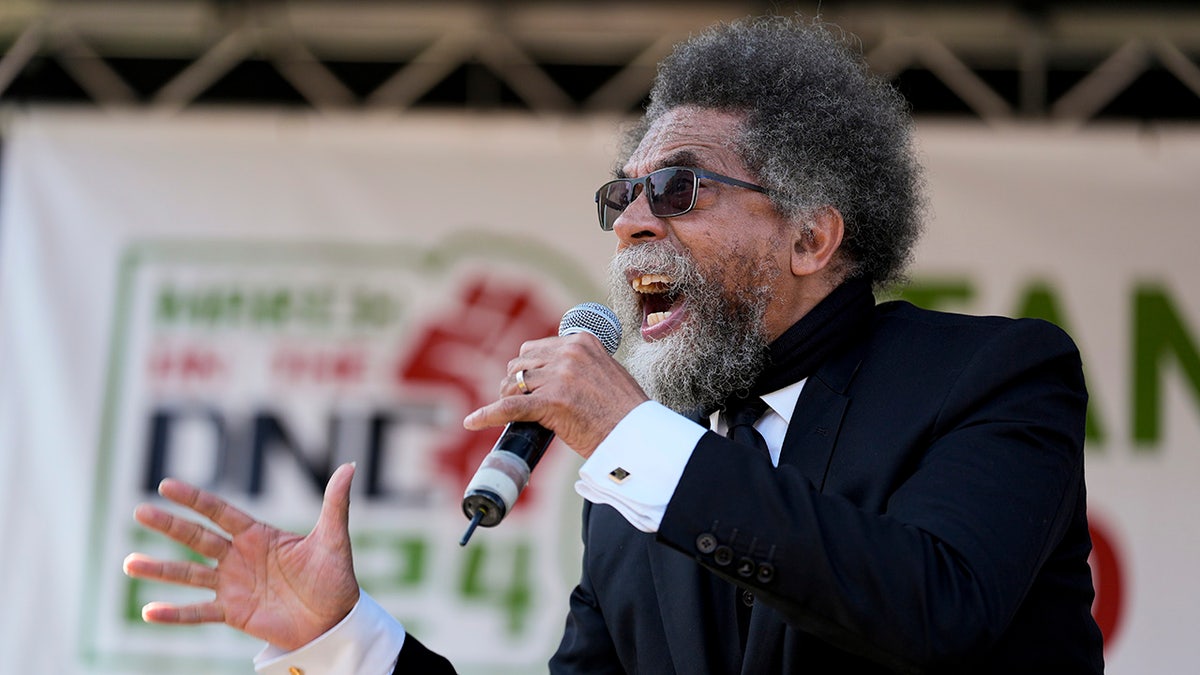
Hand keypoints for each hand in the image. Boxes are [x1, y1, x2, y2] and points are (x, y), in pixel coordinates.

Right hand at [122, 463, 360, 650]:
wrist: (335, 620)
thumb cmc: (335, 577)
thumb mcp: (334, 540)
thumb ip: (335, 504)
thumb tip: (350, 466)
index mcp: (259, 535)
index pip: (220, 512)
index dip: (195, 499)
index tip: (166, 485)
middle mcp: (239, 557)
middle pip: (198, 538)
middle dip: (169, 526)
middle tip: (139, 512)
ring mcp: (233, 585)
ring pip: (189, 575)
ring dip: (160, 569)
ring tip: (129, 563)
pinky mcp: (234, 614)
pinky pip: (199, 613)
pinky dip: (175, 613)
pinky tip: (149, 611)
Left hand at [463, 332, 648, 456]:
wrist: (637, 436)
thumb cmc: (625, 411)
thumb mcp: (606, 372)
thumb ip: (580, 364)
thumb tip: (552, 372)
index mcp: (582, 341)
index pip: (537, 347)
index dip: (530, 369)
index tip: (530, 383)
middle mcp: (569, 353)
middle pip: (521, 362)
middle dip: (517, 381)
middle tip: (520, 400)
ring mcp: (560, 377)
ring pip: (514, 383)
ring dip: (509, 397)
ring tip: (513, 412)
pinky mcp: (552, 403)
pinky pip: (511, 407)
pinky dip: (488, 415)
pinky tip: (472, 422)